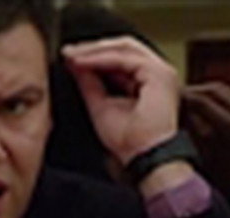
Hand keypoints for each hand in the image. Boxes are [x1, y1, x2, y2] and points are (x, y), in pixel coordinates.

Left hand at [61, 37, 182, 167]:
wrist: (145, 158)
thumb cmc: (129, 143)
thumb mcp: (101, 107)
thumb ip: (90, 84)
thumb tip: (75, 64)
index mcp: (148, 81)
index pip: (120, 57)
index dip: (94, 55)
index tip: (69, 58)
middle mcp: (158, 73)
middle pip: (122, 47)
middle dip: (92, 48)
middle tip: (68, 52)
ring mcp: (161, 71)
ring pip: (123, 48)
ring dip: (95, 51)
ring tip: (72, 56)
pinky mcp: (158, 74)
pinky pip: (124, 58)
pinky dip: (101, 58)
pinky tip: (83, 62)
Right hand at [182, 82, 229, 198]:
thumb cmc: (225, 177)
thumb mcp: (203, 153)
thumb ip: (191, 127)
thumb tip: (175, 109)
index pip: (202, 100)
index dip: (182, 97)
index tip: (166, 99)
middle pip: (212, 90)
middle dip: (191, 92)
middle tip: (173, 97)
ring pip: (221, 90)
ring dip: (201, 92)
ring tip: (185, 100)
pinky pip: (229, 96)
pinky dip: (212, 96)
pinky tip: (199, 104)